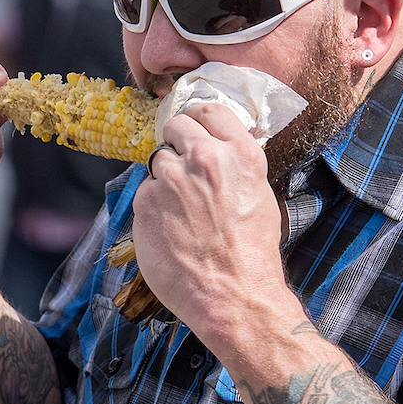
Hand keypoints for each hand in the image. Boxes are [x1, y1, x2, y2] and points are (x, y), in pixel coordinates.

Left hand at [129, 102, 290, 347]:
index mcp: (240, 154)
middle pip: (176, 125)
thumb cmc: (251, 253)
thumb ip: (235, 166)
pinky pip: (144, 192)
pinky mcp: (146, 202)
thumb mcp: (259, 196)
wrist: (232, 293)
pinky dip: (152, 207)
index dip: (197, 118)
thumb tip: (217, 151)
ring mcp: (172, 178)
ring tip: (179, 210)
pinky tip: (169, 229)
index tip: (192, 128)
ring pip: (157, 160)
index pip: (209, 110)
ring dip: (164, 177)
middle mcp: (205, 158)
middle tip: (180, 166)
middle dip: (175, 140)